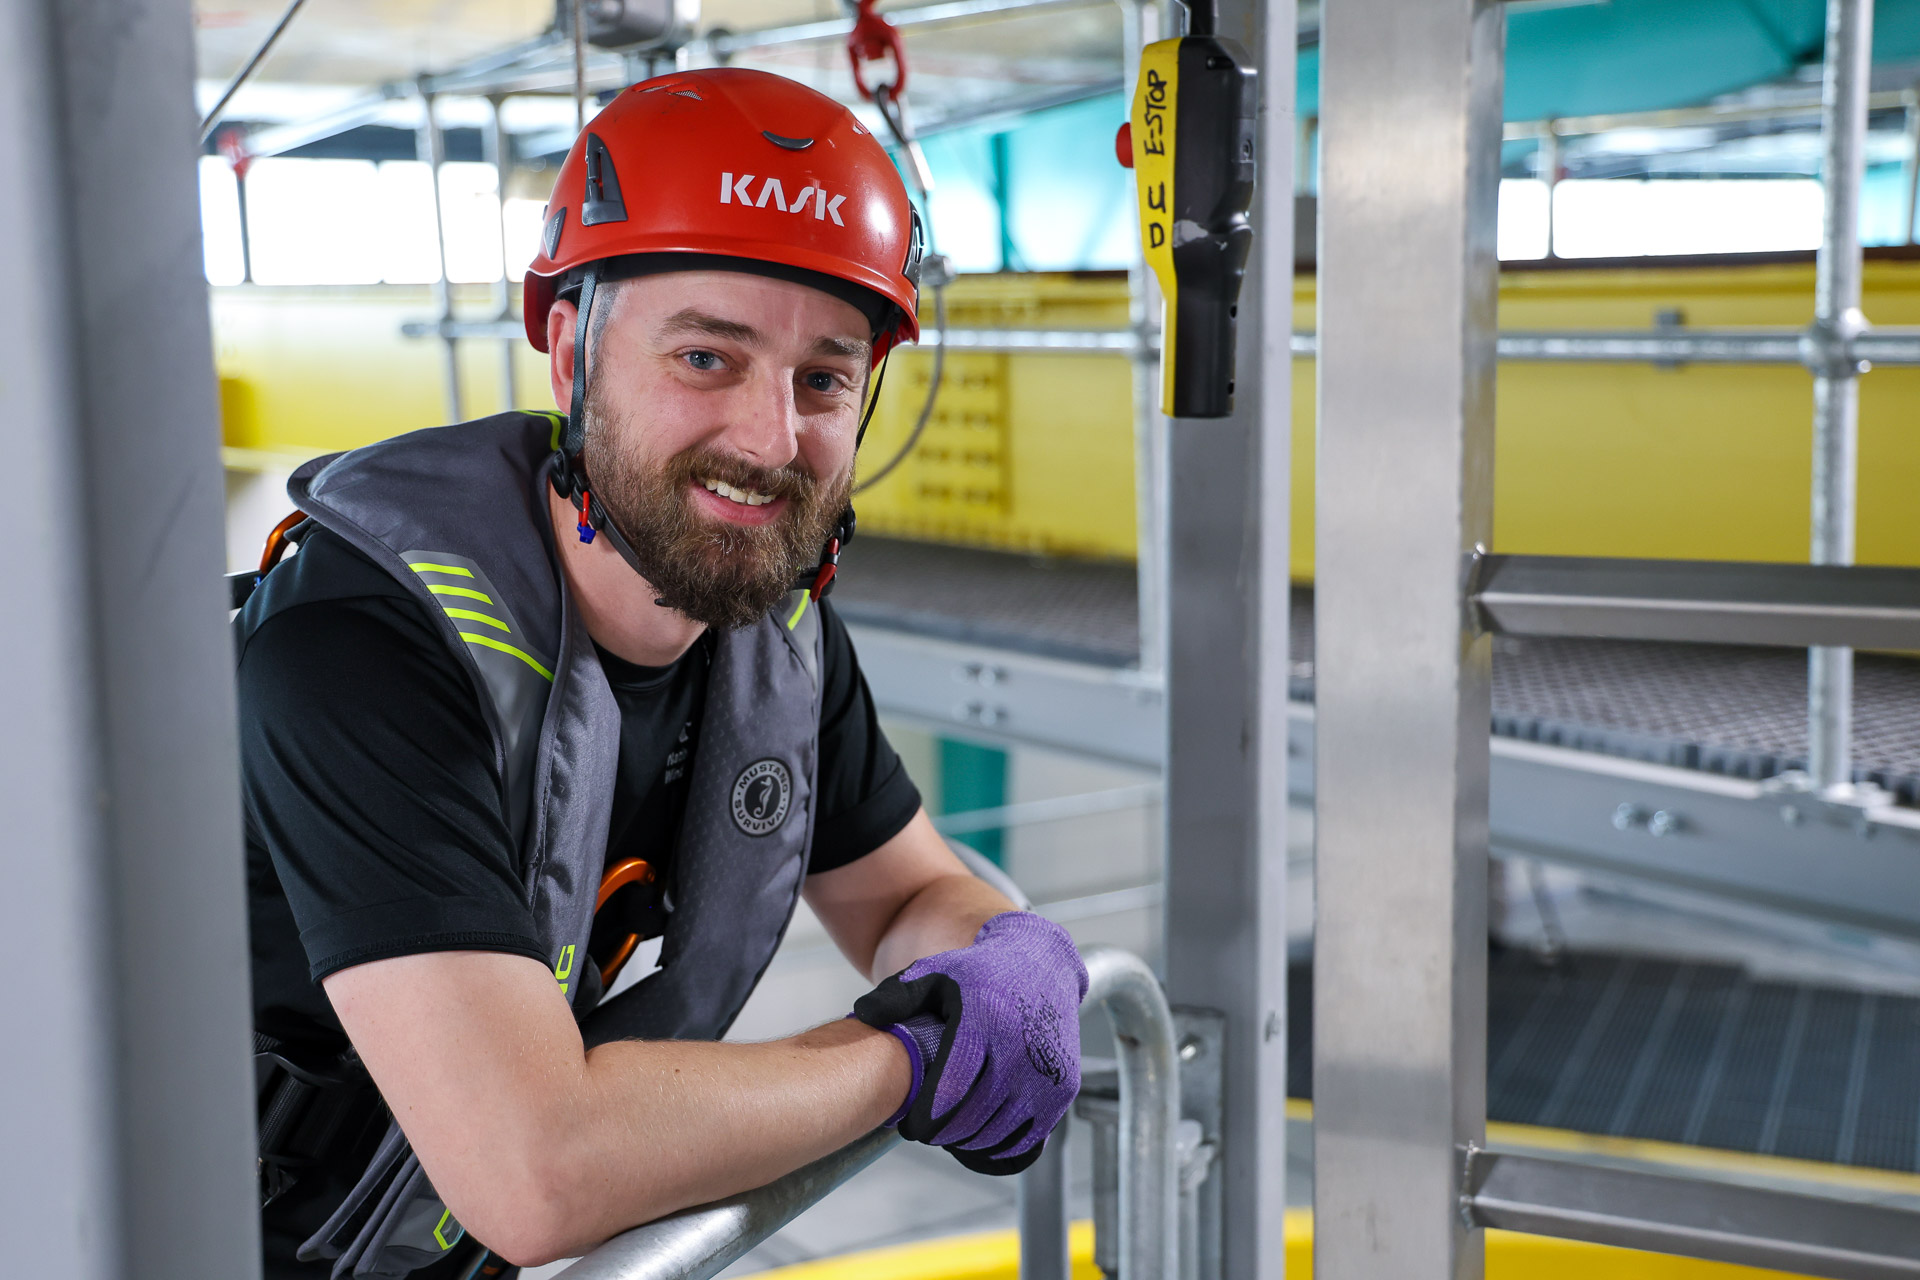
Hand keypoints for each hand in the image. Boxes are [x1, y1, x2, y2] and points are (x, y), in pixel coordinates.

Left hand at [854, 912, 1086, 1174]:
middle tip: (926, 1131)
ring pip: (998, 1133)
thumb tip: (862, 1014)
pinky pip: (1028, 1138)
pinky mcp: (1063, 1090)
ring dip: (969, 1141)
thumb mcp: (936, 974)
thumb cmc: (979, 974)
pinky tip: (980, 1136)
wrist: (1041, 966)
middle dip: (942, 1133)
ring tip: (951, 1131)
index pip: (949, 1092)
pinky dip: (1001, 1146)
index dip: (925, 1118)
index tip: (910, 1125)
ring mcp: (1047, 1073)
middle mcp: (1020, 1049)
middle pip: (972, 1119)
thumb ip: (897, 996)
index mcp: (985, 1021)